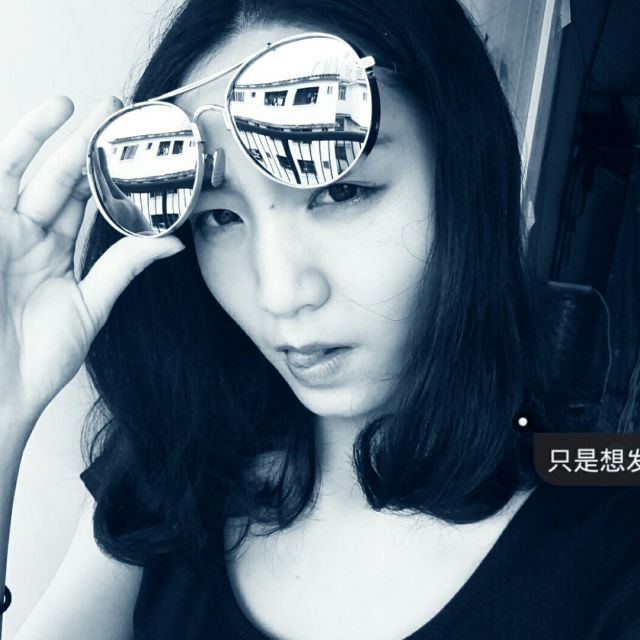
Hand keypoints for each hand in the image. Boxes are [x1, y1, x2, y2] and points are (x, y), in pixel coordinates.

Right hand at [0, 96, 184, 438]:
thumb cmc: (38, 358)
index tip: (129, 145)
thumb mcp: (90, 305)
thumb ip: (124, 267)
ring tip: (70, 106)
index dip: (105, 171)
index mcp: (54, 252)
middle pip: (57, 179)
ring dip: (42, 138)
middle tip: (111, 110)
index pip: (83, 200)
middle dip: (81, 142)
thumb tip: (171, 242)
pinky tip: (27, 135)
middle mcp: (25, 237)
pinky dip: (10, 159)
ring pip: (21, 174)